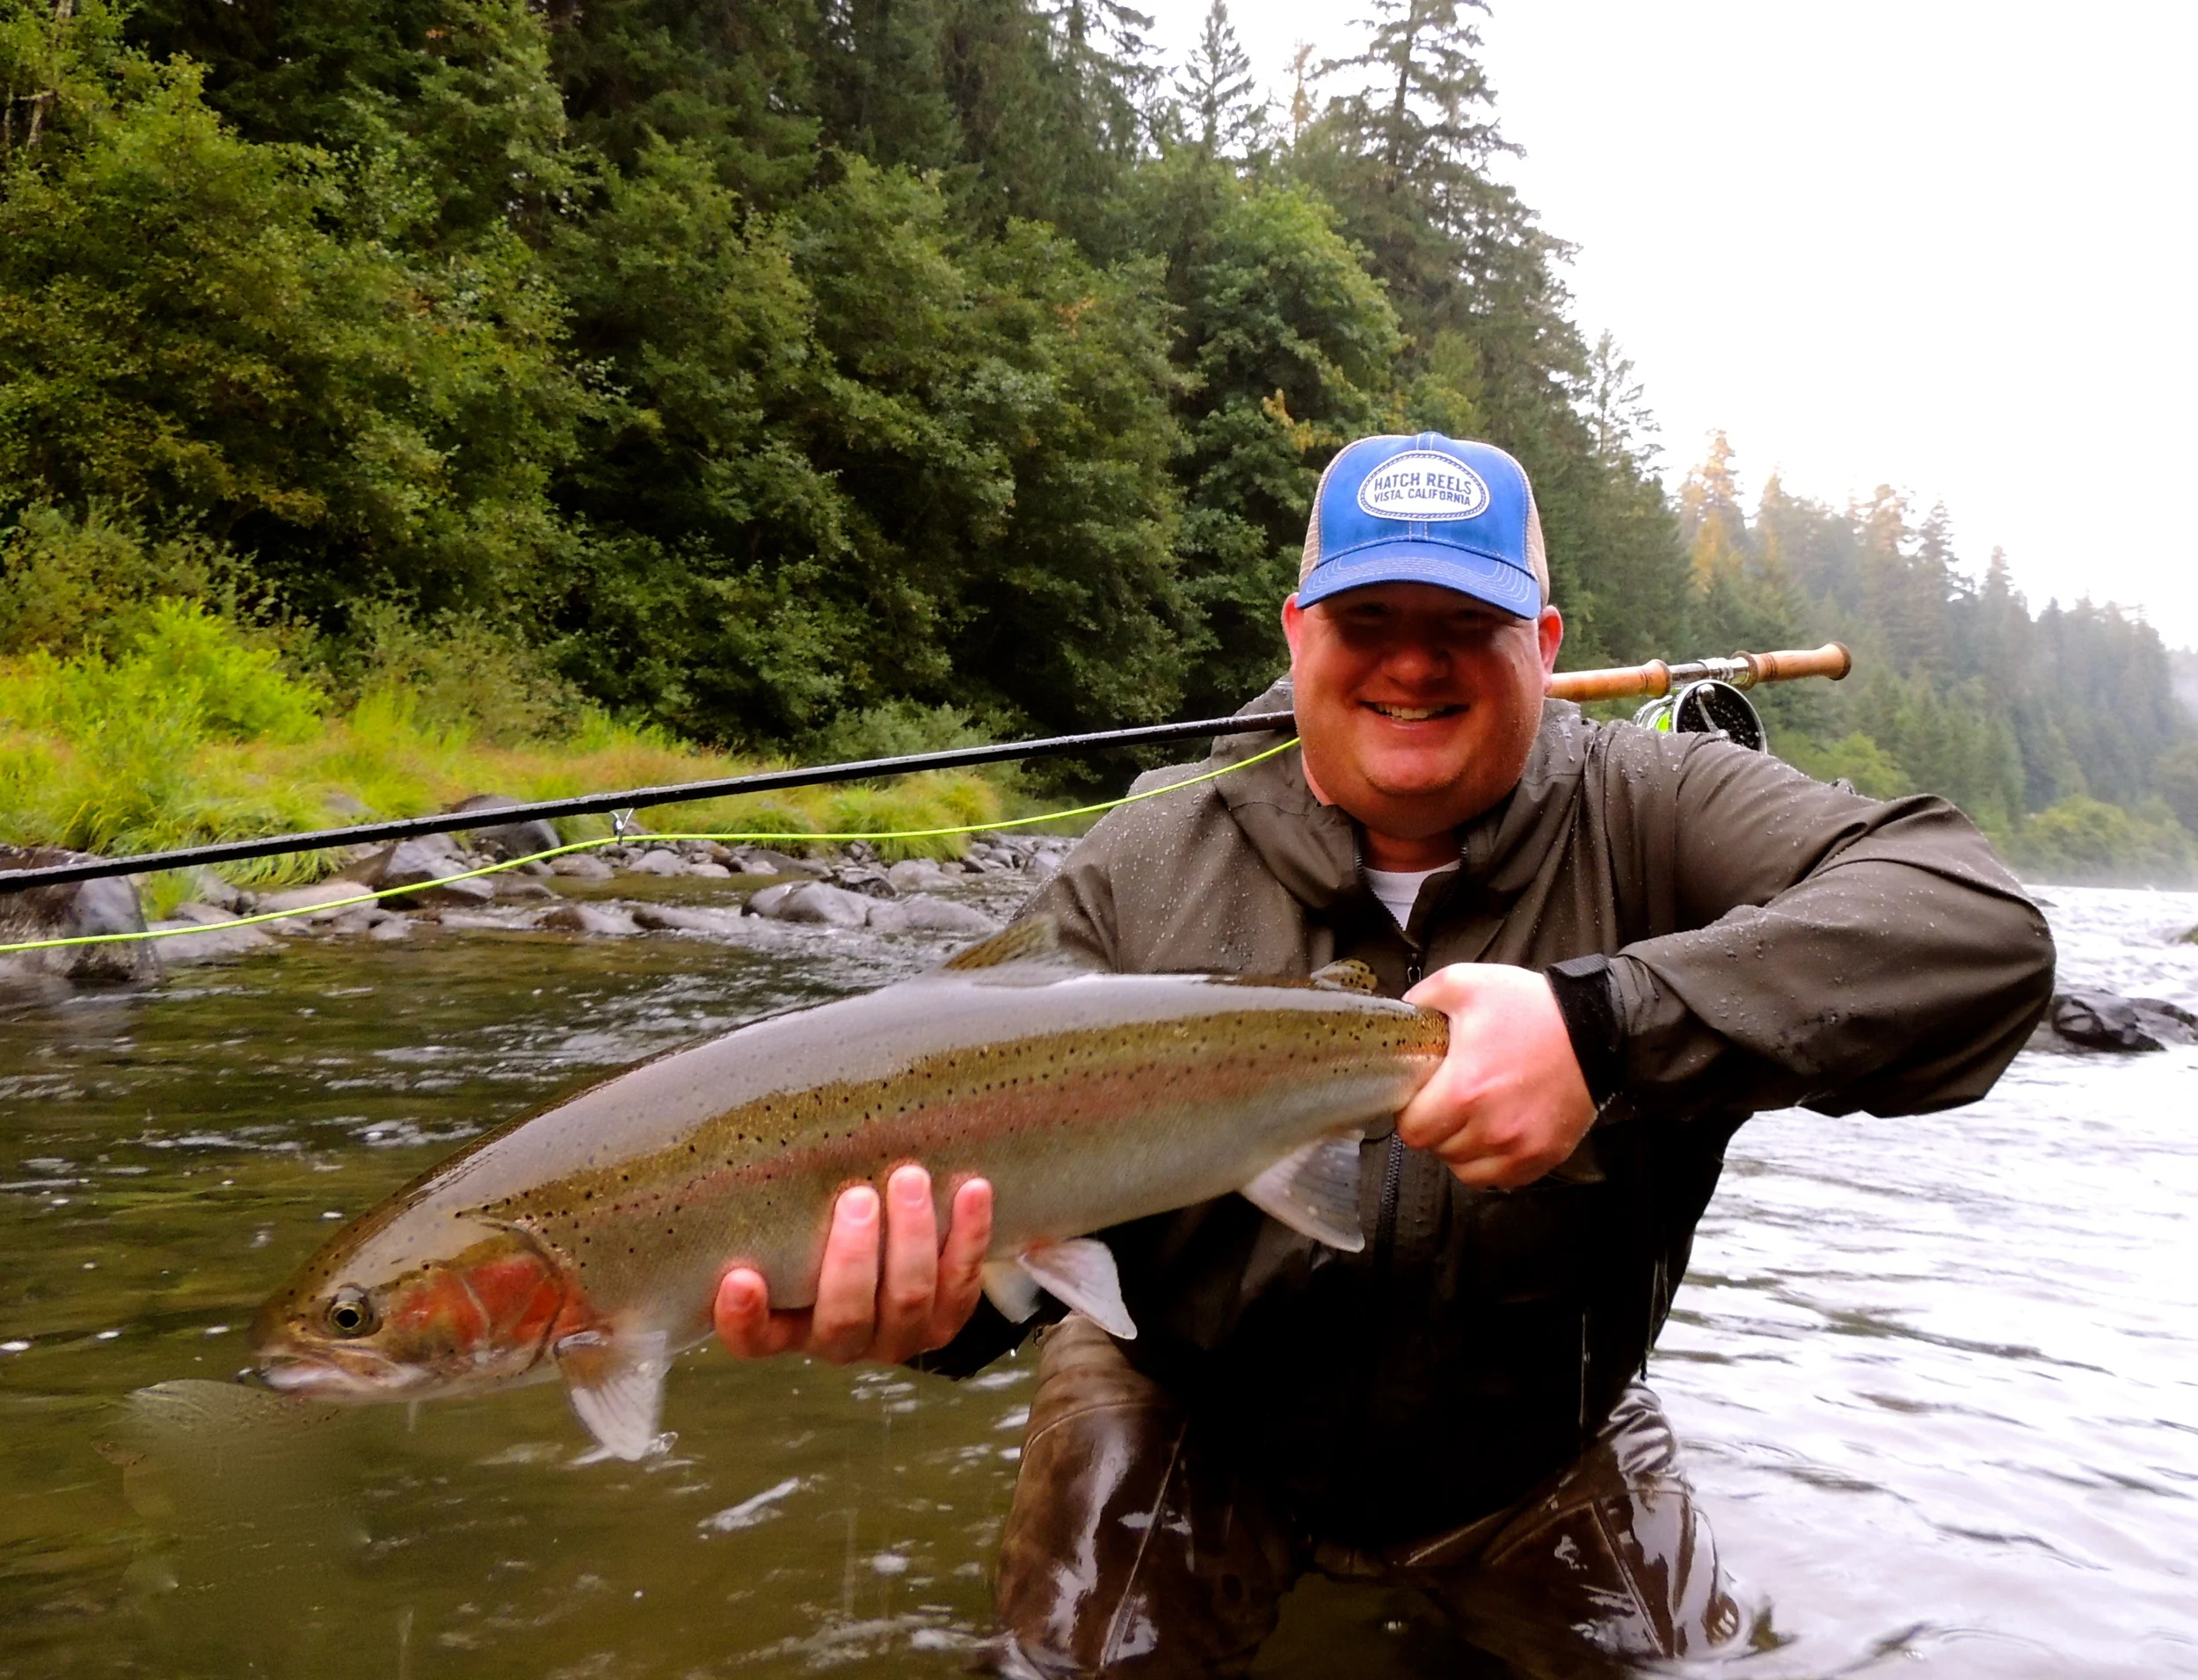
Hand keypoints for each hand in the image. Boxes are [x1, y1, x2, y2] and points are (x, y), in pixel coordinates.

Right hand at [714, 1167, 992, 1364]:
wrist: (896, 1260)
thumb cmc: (822, 1229)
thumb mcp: (794, 1228)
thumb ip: (781, 1203)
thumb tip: (764, 1128)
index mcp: (787, 1326)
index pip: (754, 1337)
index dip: (743, 1317)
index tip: (740, 1278)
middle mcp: (839, 1340)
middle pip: (844, 1317)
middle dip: (853, 1258)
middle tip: (857, 1198)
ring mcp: (897, 1335)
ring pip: (908, 1298)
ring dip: (912, 1237)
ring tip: (910, 1178)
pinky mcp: (947, 1319)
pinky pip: (962, 1280)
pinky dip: (969, 1234)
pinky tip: (973, 1189)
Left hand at [1398, 964, 1596, 1189]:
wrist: (1594, 1027)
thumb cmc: (1528, 1007)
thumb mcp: (1465, 984)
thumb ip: (1420, 1000)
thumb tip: (1398, 1022)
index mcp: (1464, 1089)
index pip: (1412, 1129)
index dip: (1410, 1111)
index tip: (1422, 1094)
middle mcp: (1491, 1127)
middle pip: (1437, 1150)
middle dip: (1435, 1126)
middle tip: (1448, 1100)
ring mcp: (1520, 1147)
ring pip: (1465, 1169)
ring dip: (1460, 1146)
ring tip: (1472, 1116)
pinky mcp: (1543, 1157)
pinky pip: (1498, 1179)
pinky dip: (1489, 1163)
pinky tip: (1493, 1134)